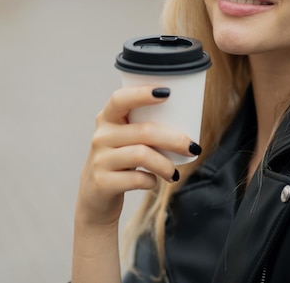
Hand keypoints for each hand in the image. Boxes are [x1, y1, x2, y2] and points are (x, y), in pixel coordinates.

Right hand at [75, 86, 198, 227]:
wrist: (95, 197)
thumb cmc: (121, 161)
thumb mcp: (124, 139)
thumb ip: (144, 126)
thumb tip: (188, 114)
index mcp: (107, 118)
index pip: (120, 99)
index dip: (142, 94)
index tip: (167, 92)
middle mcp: (101, 136)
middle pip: (143, 131)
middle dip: (174, 139)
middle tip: (194, 147)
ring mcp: (100, 160)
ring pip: (141, 155)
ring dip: (166, 165)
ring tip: (175, 173)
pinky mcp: (102, 183)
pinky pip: (137, 179)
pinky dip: (151, 181)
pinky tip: (153, 181)